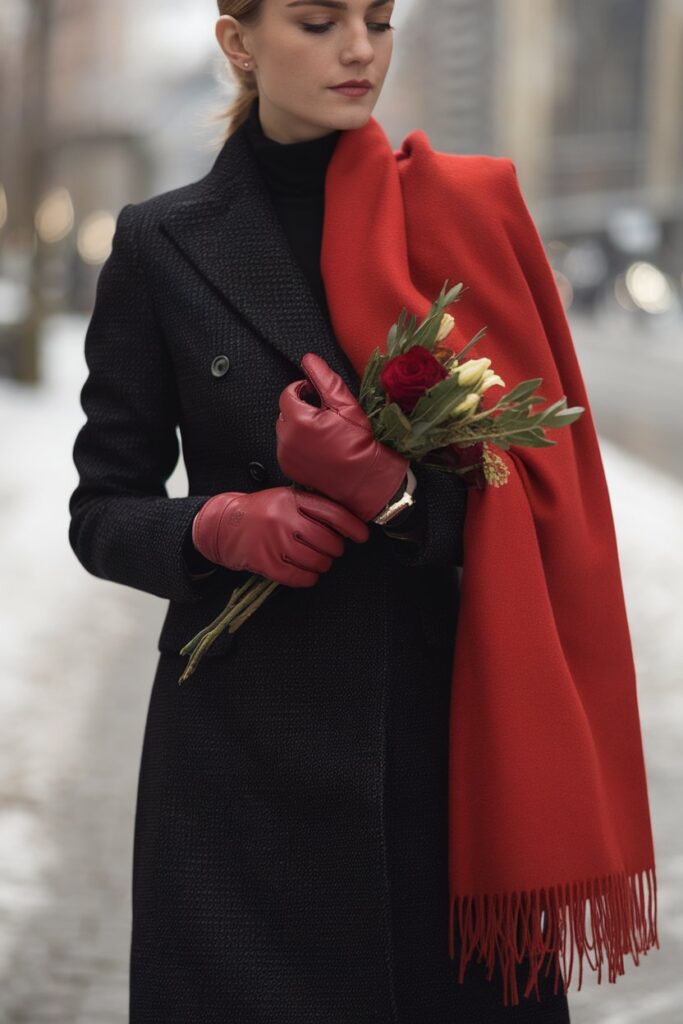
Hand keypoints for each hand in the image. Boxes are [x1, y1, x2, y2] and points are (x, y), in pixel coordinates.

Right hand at [191, 485, 368, 587]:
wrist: (222, 524)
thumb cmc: (259, 511)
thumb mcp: (284, 498)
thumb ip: (310, 507)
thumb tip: (345, 525)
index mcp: (292, 499)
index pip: (332, 513)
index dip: (352, 527)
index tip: (362, 536)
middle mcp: (284, 519)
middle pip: (327, 541)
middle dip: (335, 549)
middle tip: (331, 550)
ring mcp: (274, 542)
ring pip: (316, 560)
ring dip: (323, 565)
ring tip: (318, 561)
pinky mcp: (266, 563)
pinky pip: (299, 577)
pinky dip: (309, 578)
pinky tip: (307, 574)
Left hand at [276, 353, 408, 520]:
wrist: (364, 479)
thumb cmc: (358, 442)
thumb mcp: (345, 404)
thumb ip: (324, 378)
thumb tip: (309, 359)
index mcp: (298, 420)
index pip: (288, 393)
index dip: (303, 390)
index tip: (317, 395)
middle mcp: (286, 439)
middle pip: (285, 411)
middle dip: (301, 408)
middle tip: (324, 416)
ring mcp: (285, 455)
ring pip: (285, 429)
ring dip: (298, 426)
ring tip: (322, 433)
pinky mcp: (288, 468)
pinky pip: (286, 447)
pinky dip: (297, 444)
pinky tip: (317, 448)